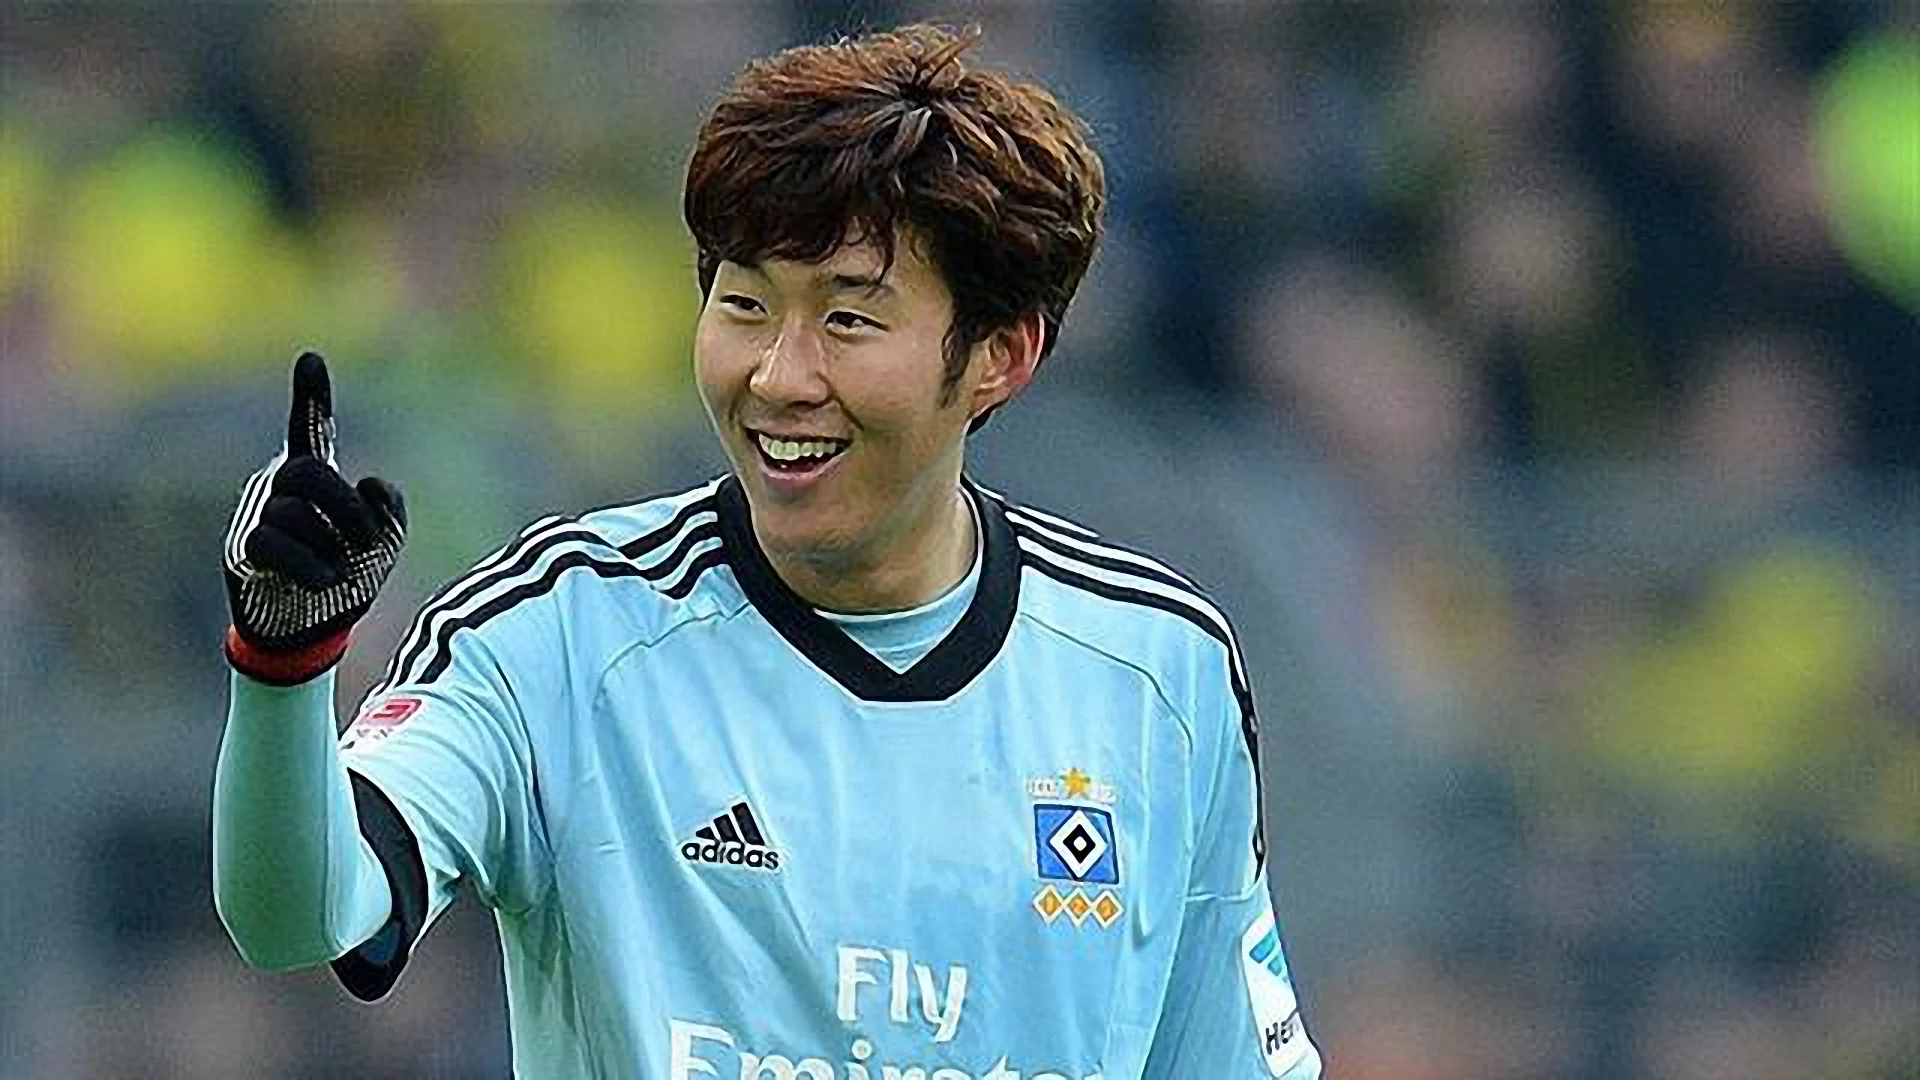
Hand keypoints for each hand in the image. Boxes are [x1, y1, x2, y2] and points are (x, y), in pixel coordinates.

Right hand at [222, 352, 406, 683]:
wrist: (312, 631)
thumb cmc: (349, 578)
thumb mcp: (385, 544)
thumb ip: (390, 509)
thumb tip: (368, 482)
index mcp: (315, 478)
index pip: (311, 430)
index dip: (310, 397)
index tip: (311, 359)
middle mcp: (280, 487)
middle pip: (307, 472)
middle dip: (346, 509)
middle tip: (368, 542)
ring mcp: (258, 516)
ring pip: (293, 513)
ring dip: (332, 547)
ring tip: (342, 572)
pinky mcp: (242, 551)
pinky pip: (273, 545)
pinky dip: (312, 567)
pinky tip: (325, 582)